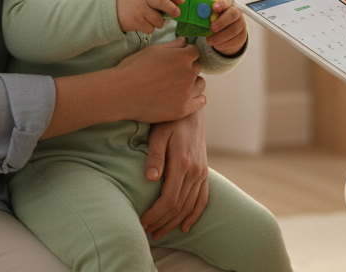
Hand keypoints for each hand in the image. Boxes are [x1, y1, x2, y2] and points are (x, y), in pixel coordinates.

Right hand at [114, 39, 205, 122]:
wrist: (121, 93)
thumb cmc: (134, 68)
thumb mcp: (152, 51)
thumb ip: (172, 46)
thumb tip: (184, 41)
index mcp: (182, 57)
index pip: (194, 52)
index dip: (185, 54)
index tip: (177, 59)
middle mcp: (188, 74)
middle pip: (197, 68)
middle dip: (188, 68)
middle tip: (173, 73)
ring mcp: (186, 93)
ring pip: (200, 84)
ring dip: (193, 83)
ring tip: (179, 86)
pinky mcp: (182, 109)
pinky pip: (200, 102)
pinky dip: (196, 98)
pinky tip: (185, 97)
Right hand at [117, 0, 182, 33]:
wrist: (108, 8)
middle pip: (162, 2)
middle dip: (172, 8)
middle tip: (177, 13)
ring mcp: (138, 10)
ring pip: (158, 19)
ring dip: (160, 22)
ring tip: (154, 20)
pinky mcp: (135, 22)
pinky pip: (150, 28)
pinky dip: (150, 28)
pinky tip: (144, 24)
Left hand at [140, 108, 209, 239]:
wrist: (191, 111)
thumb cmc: (170, 120)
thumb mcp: (158, 134)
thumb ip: (155, 156)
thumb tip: (150, 179)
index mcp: (182, 163)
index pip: (169, 199)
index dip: (155, 215)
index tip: (141, 223)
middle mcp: (195, 171)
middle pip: (179, 207)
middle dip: (161, 223)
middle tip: (145, 233)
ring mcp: (202, 173)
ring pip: (190, 206)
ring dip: (174, 223)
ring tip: (159, 233)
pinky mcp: (204, 172)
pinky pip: (203, 199)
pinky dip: (195, 215)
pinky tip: (185, 227)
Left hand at [205, 0, 247, 54]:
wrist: (226, 33)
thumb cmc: (215, 20)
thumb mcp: (210, 14)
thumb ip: (202, 9)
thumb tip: (190, 4)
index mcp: (227, 4)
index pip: (226, 1)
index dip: (221, 4)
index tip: (214, 8)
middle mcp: (236, 12)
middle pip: (233, 14)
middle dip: (222, 22)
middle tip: (212, 28)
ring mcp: (241, 24)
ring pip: (233, 30)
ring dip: (220, 36)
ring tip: (210, 41)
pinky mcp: (242, 36)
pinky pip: (234, 41)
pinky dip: (224, 44)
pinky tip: (217, 44)